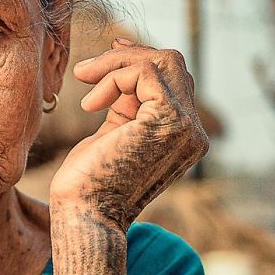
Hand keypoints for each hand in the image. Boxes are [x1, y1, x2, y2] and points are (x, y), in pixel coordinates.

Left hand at [49, 38, 208, 231]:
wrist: (84, 216)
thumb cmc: (87, 184)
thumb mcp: (112, 132)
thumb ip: (127, 103)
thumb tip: (123, 58)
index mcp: (182, 137)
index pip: (173, 80)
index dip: (139, 60)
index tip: (104, 59)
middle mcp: (192, 132)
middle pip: (172, 64)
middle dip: (126, 58)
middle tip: (84, 70)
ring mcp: (185, 127)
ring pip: (162, 62)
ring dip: (114, 64)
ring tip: (82, 80)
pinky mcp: (168, 120)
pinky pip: (145, 72)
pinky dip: (112, 78)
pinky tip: (89, 105)